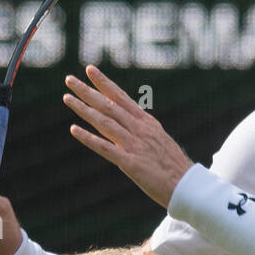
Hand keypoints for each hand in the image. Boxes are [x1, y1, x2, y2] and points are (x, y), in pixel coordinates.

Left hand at [63, 64, 192, 207]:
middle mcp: (140, 129)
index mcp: (147, 123)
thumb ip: (141, 132)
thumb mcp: (159, 141)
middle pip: (109, 105)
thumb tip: (126, 126)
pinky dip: (89, 138)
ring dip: (84, 109)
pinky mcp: (131, 163)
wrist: (187, 184)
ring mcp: (135, 145)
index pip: (122, 98)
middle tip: (69, 79)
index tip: (90, 70)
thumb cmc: (173, 166)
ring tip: (67, 98)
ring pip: (105, 122)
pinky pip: (106, 148)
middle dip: (88, 91)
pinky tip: (74, 129)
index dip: (104, 83)